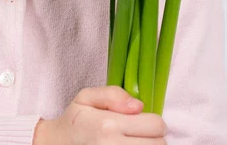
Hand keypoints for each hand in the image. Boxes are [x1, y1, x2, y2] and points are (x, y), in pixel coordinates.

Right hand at [33, 85, 166, 143]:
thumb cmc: (73, 121)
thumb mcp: (86, 97)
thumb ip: (112, 94)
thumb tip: (139, 106)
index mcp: (108, 124)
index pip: (155, 124)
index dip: (153, 121)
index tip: (142, 121)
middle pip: (159, 144)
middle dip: (154, 137)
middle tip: (139, 134)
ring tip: (133, 142)